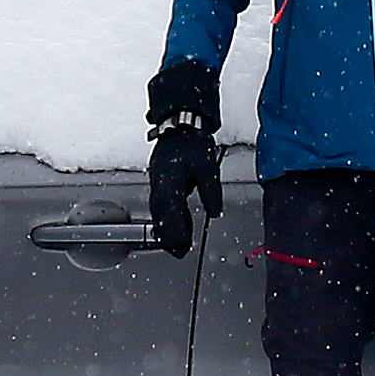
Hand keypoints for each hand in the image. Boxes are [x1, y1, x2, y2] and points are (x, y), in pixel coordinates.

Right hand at [146, 61, 220, 258]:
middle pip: (161, 217)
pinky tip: (182, 223)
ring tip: (180, 243)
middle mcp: (160, 185)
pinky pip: (166, 203)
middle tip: (179, 251)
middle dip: (169, 236)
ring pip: (161, 212)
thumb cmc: (191, 142)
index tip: (183, 246)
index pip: (169, 215)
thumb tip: (214, 211)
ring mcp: (159, 182)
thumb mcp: (207, 166)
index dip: (175, 233)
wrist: (180, 124)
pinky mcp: (164, 180)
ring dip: (170, 228)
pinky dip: (173, 216)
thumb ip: (211, 191)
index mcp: (168, 183)